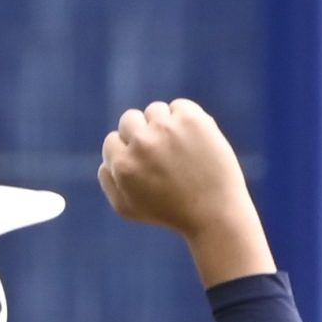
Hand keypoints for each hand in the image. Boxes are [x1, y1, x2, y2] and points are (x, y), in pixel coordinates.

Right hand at [97, 100, 273, 284]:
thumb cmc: (171, 214)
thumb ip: (108, 182)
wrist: (215, 214)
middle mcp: (142, 144)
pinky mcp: (191, 119)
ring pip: (155, 111)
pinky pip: (180, 107)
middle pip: (129, 119)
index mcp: (123, 165)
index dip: (129, 151)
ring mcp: (166, 128)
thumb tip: (106, 159)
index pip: (113, 140)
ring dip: (165, 126)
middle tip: (163, 156)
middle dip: (143, 134)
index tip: (147, 165)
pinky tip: (195, 142)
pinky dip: (186, 121)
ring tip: (181, 151)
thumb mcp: (128, 208)